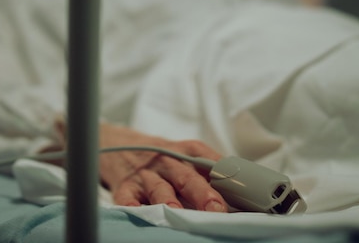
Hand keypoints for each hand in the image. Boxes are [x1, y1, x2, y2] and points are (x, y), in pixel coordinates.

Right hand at [97, 123, 227, 211]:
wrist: (118, 145)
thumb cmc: (161, 156)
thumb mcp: (186, 154)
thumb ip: (210, 170)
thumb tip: (240, 195)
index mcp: (187, 151)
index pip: (209, 162)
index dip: (225, 177)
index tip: (240, 192)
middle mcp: (167, 161)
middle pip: (187, 177)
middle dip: (202, 193)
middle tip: (216, 208)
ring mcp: (145, 174)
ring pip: (159, 188)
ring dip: (169, 200)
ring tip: (177, 212)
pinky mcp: (125, 186)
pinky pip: (127, 197)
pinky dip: (132, 205)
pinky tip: (138, 212)